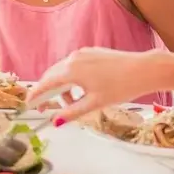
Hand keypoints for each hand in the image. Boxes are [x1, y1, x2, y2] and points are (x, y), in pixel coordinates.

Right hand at [26, 48, 159, 123]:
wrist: (145, 69)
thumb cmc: (120, 88)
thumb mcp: (95, 104)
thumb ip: (72, 112)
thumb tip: (55, 122)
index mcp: (70, 71)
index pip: (45, 83)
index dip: (35, 94)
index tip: (29, 104)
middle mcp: (72, 59)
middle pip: (51, 75)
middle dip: (48, 91)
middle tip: (48, 106)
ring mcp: (81, 53)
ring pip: (62, 70)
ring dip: (62, 86)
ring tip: (74, 102)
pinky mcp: (91, 52)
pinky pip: (73, 65)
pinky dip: (72, 77)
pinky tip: (84, 89)